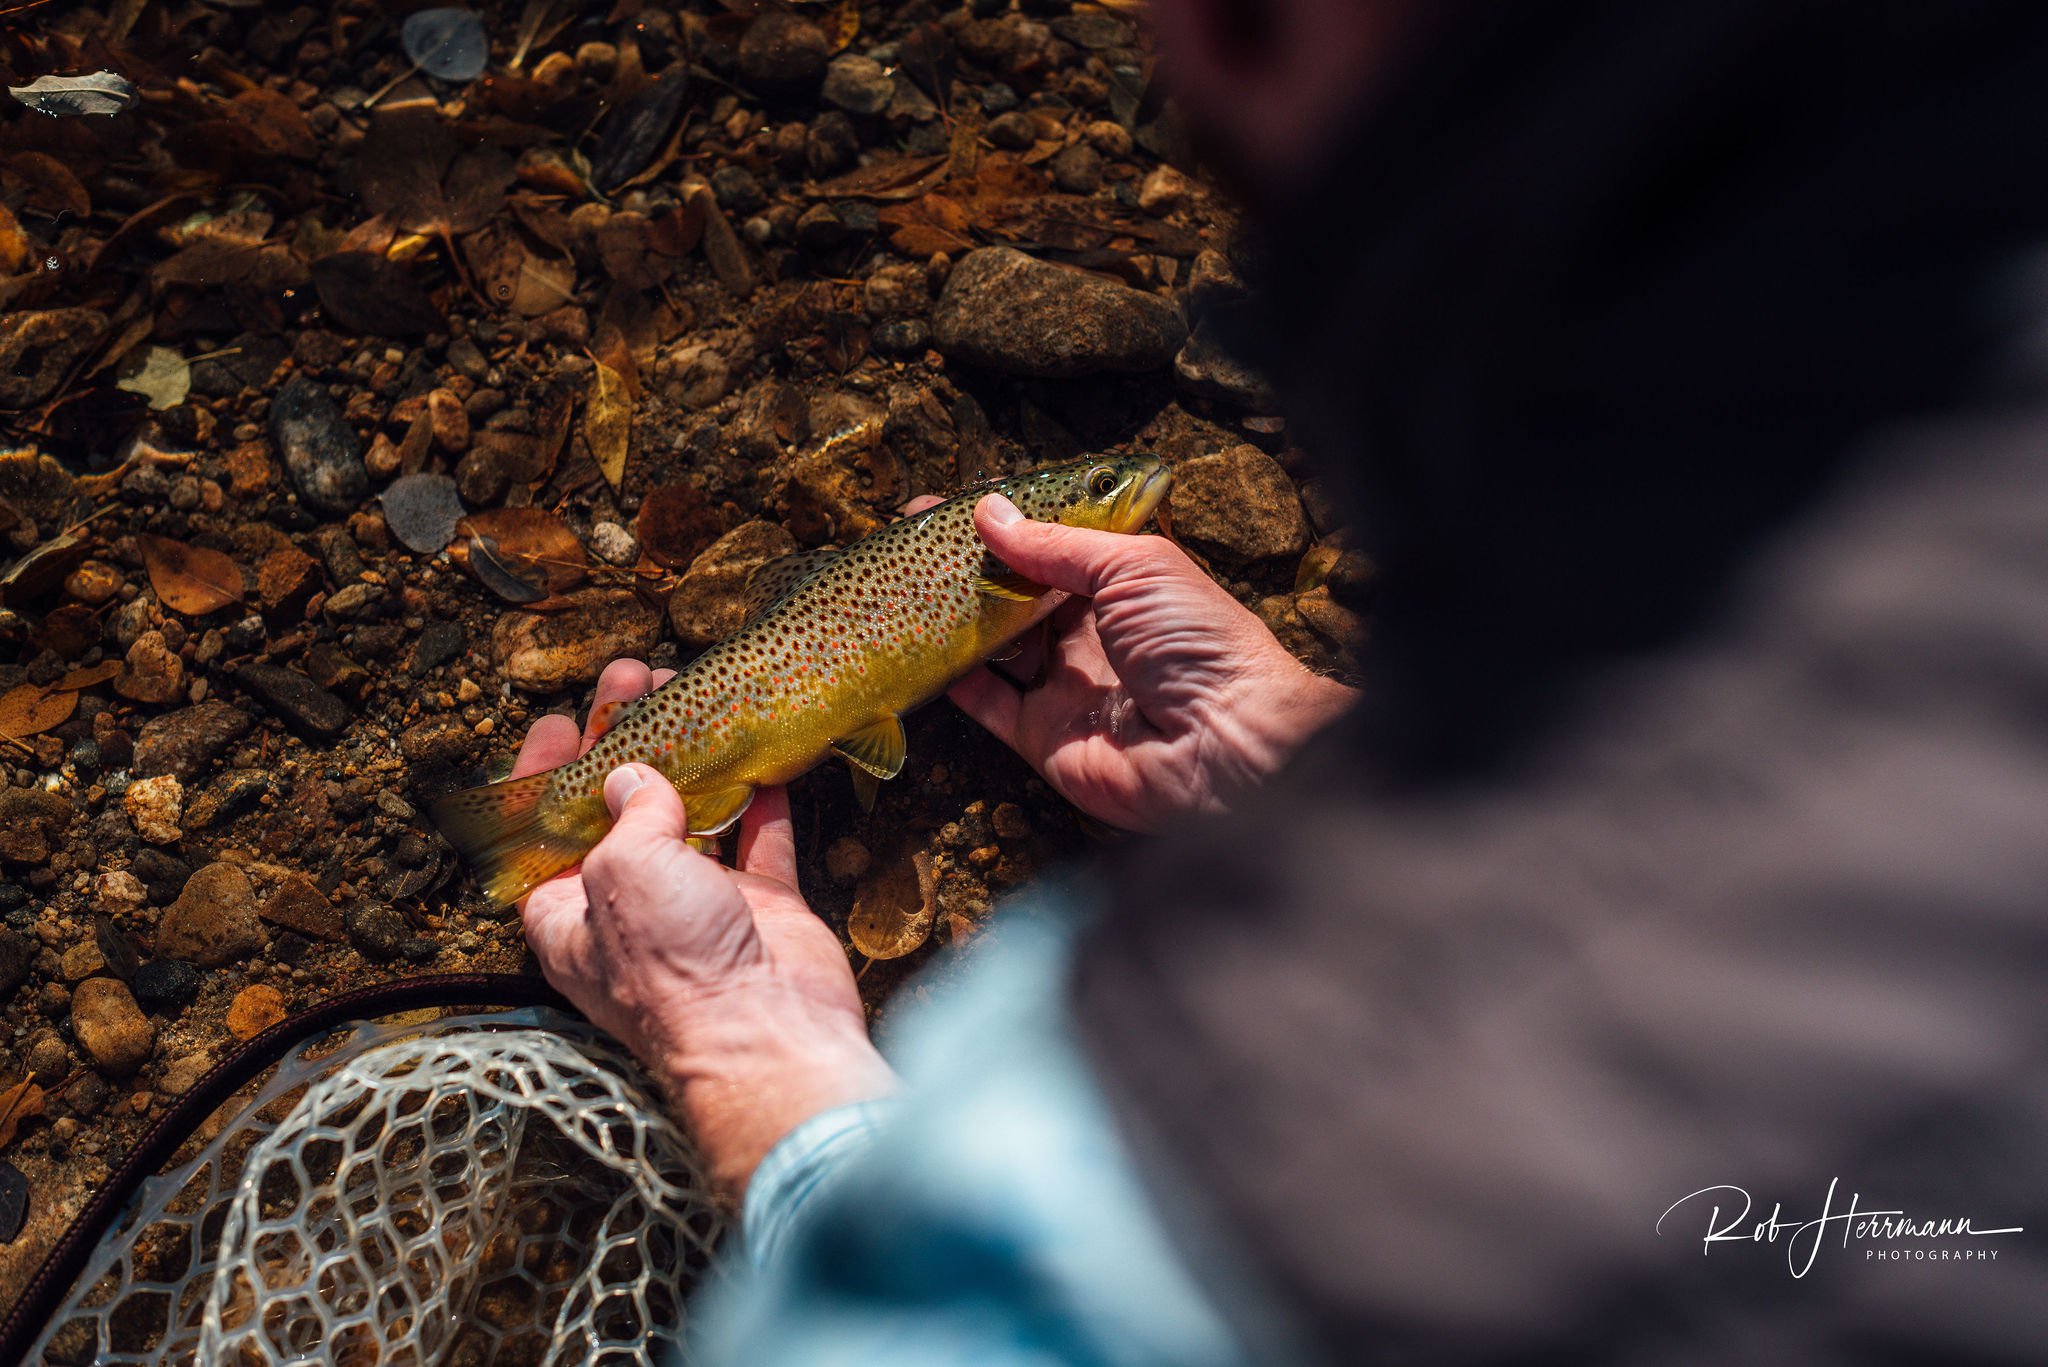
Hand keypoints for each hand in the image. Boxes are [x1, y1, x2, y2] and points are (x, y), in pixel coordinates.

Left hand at [514, 659, 896, 1192]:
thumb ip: (630, 814)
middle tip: (637, 684)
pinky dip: (761, 800)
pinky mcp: (761, 910)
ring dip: (692, 759)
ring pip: (690, 818)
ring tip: (693, 697)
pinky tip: (761, 757)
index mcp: (569, 914)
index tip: (561, 723)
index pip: (540, 834)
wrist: (768, 1033)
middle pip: (617, 813)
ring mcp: (698, 908)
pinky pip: (759, 842)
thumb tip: (635, 777)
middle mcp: (629, 909)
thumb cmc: (674, 967)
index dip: (543, 776)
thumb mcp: (624, 870)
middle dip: (625, 745)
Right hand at [935, 493, 1355, 830]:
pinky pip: (990, 705)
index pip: (1051, 548)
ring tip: (905, 588)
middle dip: (969, 571)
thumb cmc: (1196, 641)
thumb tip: (989, 512)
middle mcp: (1092, 634)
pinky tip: (920, 649)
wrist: (1224, 744)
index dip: (1004, 528)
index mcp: (1123, 587)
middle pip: (1017, 597)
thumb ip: (1056, 544)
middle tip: (913, 544)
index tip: (949, 508)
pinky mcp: (1044, 737)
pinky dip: (956, 680)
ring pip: (996, 648)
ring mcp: (1066, 687)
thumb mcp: (1132, 568)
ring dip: (956, 620)